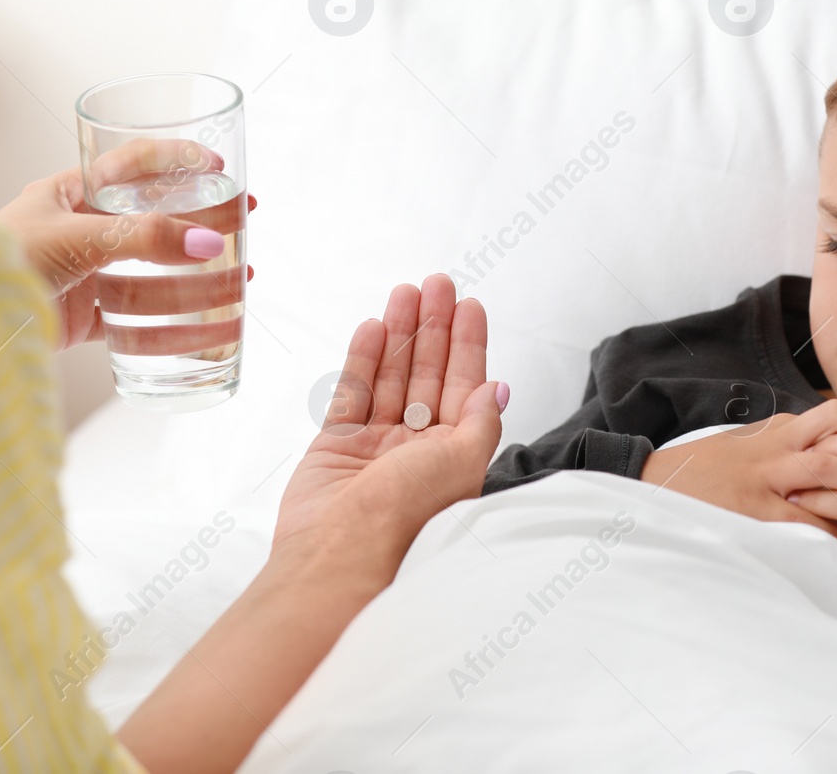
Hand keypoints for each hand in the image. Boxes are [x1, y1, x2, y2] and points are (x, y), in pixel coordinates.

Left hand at [0, 139, 256, 352]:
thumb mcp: (78, 238)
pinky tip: (202, 327)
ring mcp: (82, 275)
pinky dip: (171, 325)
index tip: (220, 164)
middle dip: (201, 222)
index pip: (132, 164)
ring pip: (151, 271)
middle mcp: (78, 230)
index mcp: (69, 193)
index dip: (178, 160)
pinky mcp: (81, 319)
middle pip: (153, 220)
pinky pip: (135, 319)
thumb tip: (207, 243)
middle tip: (242, 221)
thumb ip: (144, 239)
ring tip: (237, 280)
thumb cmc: (0, 260)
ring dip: (195, 278)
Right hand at [273, 274, 508, 571]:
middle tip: (437, 283)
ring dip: (401, 333)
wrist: (341, 553)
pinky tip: (374, 327)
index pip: (465, 385)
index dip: (468, 343)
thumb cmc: (408, 513)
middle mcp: (416, 449)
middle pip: (428, 374)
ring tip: (405, 292)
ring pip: (391, 376)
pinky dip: (363, 359)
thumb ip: (481, 419)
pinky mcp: (336, 446)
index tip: (470, 304)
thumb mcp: (462, 461)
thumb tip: (500, 387)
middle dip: (434, 327)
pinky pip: (353, 392)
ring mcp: (375, 446)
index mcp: (452, 455)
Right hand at [638, 407, 836, 542]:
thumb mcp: (750, 440)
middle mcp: (777, 452)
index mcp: (779, 432)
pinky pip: (804, 525)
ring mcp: (766, 483)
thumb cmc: (707, 465)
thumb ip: (787, 438)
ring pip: (828, 483)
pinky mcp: (755, 513)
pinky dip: (832, 537)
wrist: (657, 482)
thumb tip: (827, 438)